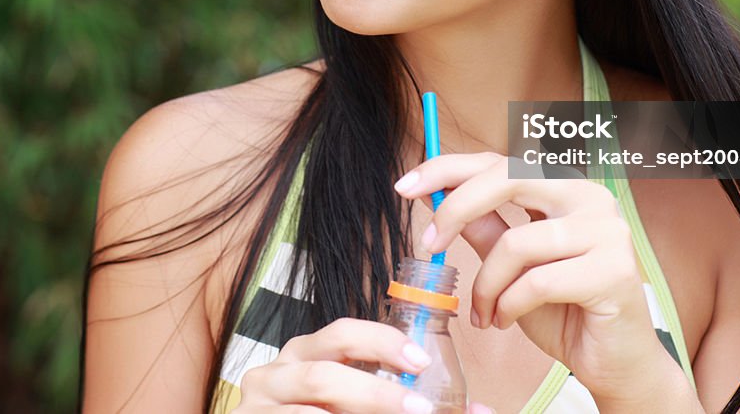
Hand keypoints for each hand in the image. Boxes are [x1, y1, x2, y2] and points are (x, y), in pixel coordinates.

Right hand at [235, 317, 496, 412]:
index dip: (383, 342)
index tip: (422, 360)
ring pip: (310, 412)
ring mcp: (256, 405)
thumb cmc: (321, 413)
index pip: (343, 333)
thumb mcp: (357, 401)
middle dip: (376, 393)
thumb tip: (483, 411)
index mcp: (305, 352)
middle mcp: (275, 372)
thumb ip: (403, 397)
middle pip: (325, 372)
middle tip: (420, 410)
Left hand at [395, 153, 695, 409]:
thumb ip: (483, 226)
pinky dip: (509, 305)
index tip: (404, 186)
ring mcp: (607, 230)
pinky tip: (506, 320)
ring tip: (483, 313)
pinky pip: (537, 282)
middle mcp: (590, 195)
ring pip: (516, 242)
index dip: (448, 168)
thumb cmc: (563, 309)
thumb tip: (437, 194)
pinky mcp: (614, 270)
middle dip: (456, 208)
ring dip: (486, 285)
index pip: (499, 160)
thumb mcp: (510, 264)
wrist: (614, 363)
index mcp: (565, 186)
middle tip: (429, 244)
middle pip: (508, 177)